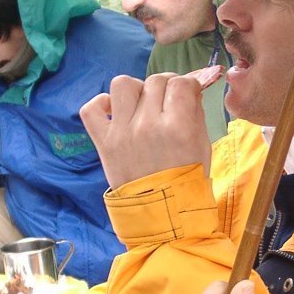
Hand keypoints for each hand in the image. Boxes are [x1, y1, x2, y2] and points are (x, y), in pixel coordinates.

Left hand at [80, 72, 211, 188]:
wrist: (162, 213)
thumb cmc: (187, 180)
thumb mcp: (202, 146)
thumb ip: (196, 113)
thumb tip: (189, 89)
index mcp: (178, 126)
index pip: (181, 84)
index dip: (187, 84)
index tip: (187, 92)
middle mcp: (148, 124)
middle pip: (155, 81)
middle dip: (165, 87)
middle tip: (167, 101)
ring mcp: (122, 132)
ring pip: (123, 84)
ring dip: (135, 90)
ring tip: (140, 105)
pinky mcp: (103, 141)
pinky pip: (92, 108)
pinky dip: (102, 105)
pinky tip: (115, 113)